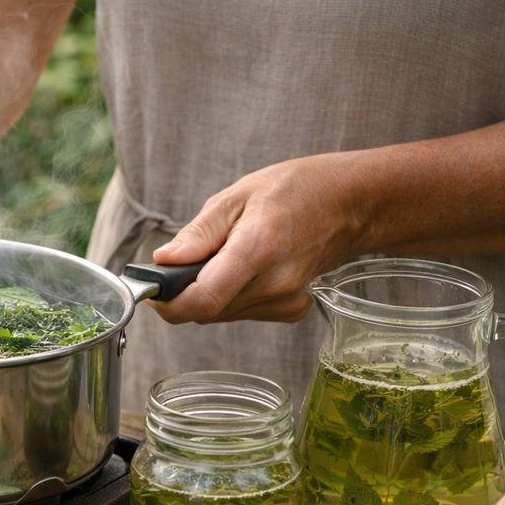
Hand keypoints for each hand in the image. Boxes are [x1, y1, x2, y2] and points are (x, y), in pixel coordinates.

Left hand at [147, 153, 367, 323]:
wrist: (351, 203)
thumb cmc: (295, 190)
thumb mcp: (238, 195)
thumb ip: (199, 233)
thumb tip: (164, 261)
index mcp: (257, 249)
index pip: (204, 300)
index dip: (170, 304)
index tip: (153, 291)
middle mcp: (274, 283)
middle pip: (207, 310)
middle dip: (184, 292)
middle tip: (189, 259)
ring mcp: (286, 300)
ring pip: (221, 314)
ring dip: (208, 292)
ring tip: (226, 255)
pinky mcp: (291, 309)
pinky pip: (241, 314)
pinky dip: (230, 297)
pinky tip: (246, 270)